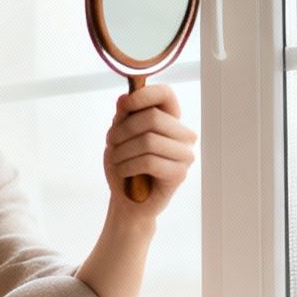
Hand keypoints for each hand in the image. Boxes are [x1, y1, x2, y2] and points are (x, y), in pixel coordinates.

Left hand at [103, 84, 197, 217]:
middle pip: (153, 118)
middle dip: (124, 130)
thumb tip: (125, 99)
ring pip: (149, 140)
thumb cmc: (125, 165)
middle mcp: (182, 135)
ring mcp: (184, 154)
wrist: (127, 201)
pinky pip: (150, 161)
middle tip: (112, 143)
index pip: (166, 94)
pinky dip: (128, 166)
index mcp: (170, 120)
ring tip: (117, 160)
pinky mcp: (179, 173)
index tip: (123, 106)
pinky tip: (124, 172)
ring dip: (123, 151)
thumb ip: (124, 116)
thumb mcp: (118, 136)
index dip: (143, 95)